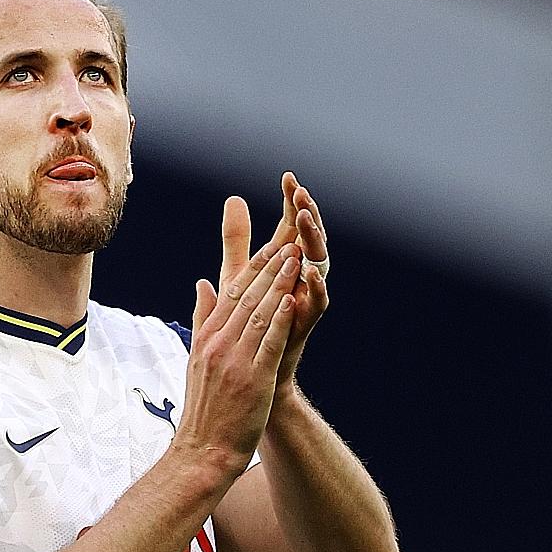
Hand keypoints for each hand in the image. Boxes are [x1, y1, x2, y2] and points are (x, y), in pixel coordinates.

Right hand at [174, 224, 302, 470]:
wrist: (203, 450)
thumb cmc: (205, 408)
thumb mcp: (196, 357)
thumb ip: (202, 319)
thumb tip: (202, 284)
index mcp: (207, 337)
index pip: (232, 293)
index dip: (255, 268)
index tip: (272, 247)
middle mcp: (218, 344)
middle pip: (247, 297)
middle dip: (271, 268)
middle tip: (291, 243)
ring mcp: (234, 361)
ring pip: (259, 314)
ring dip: (279, 284)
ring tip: (296, 261)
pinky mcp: (252, 380)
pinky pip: (268, 344)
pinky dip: (279, 320)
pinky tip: (291, 301)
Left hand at [218, 173, 329, 387]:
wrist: (252, 375)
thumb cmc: (246, 325)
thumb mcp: (237, 275)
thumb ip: (237, 240)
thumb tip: (233, 200)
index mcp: (284, 266)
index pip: (291, 226)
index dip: (291, 203)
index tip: (288, 177)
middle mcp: (299, 279)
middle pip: (308, 239)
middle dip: (306, 214)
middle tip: (301, 192)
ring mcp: (304, 300)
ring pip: (317, 265)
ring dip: (312, 241)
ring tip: (306, 220)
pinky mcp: (305, 325)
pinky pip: (317, 303)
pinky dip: (315, 287)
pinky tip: (311, 272)